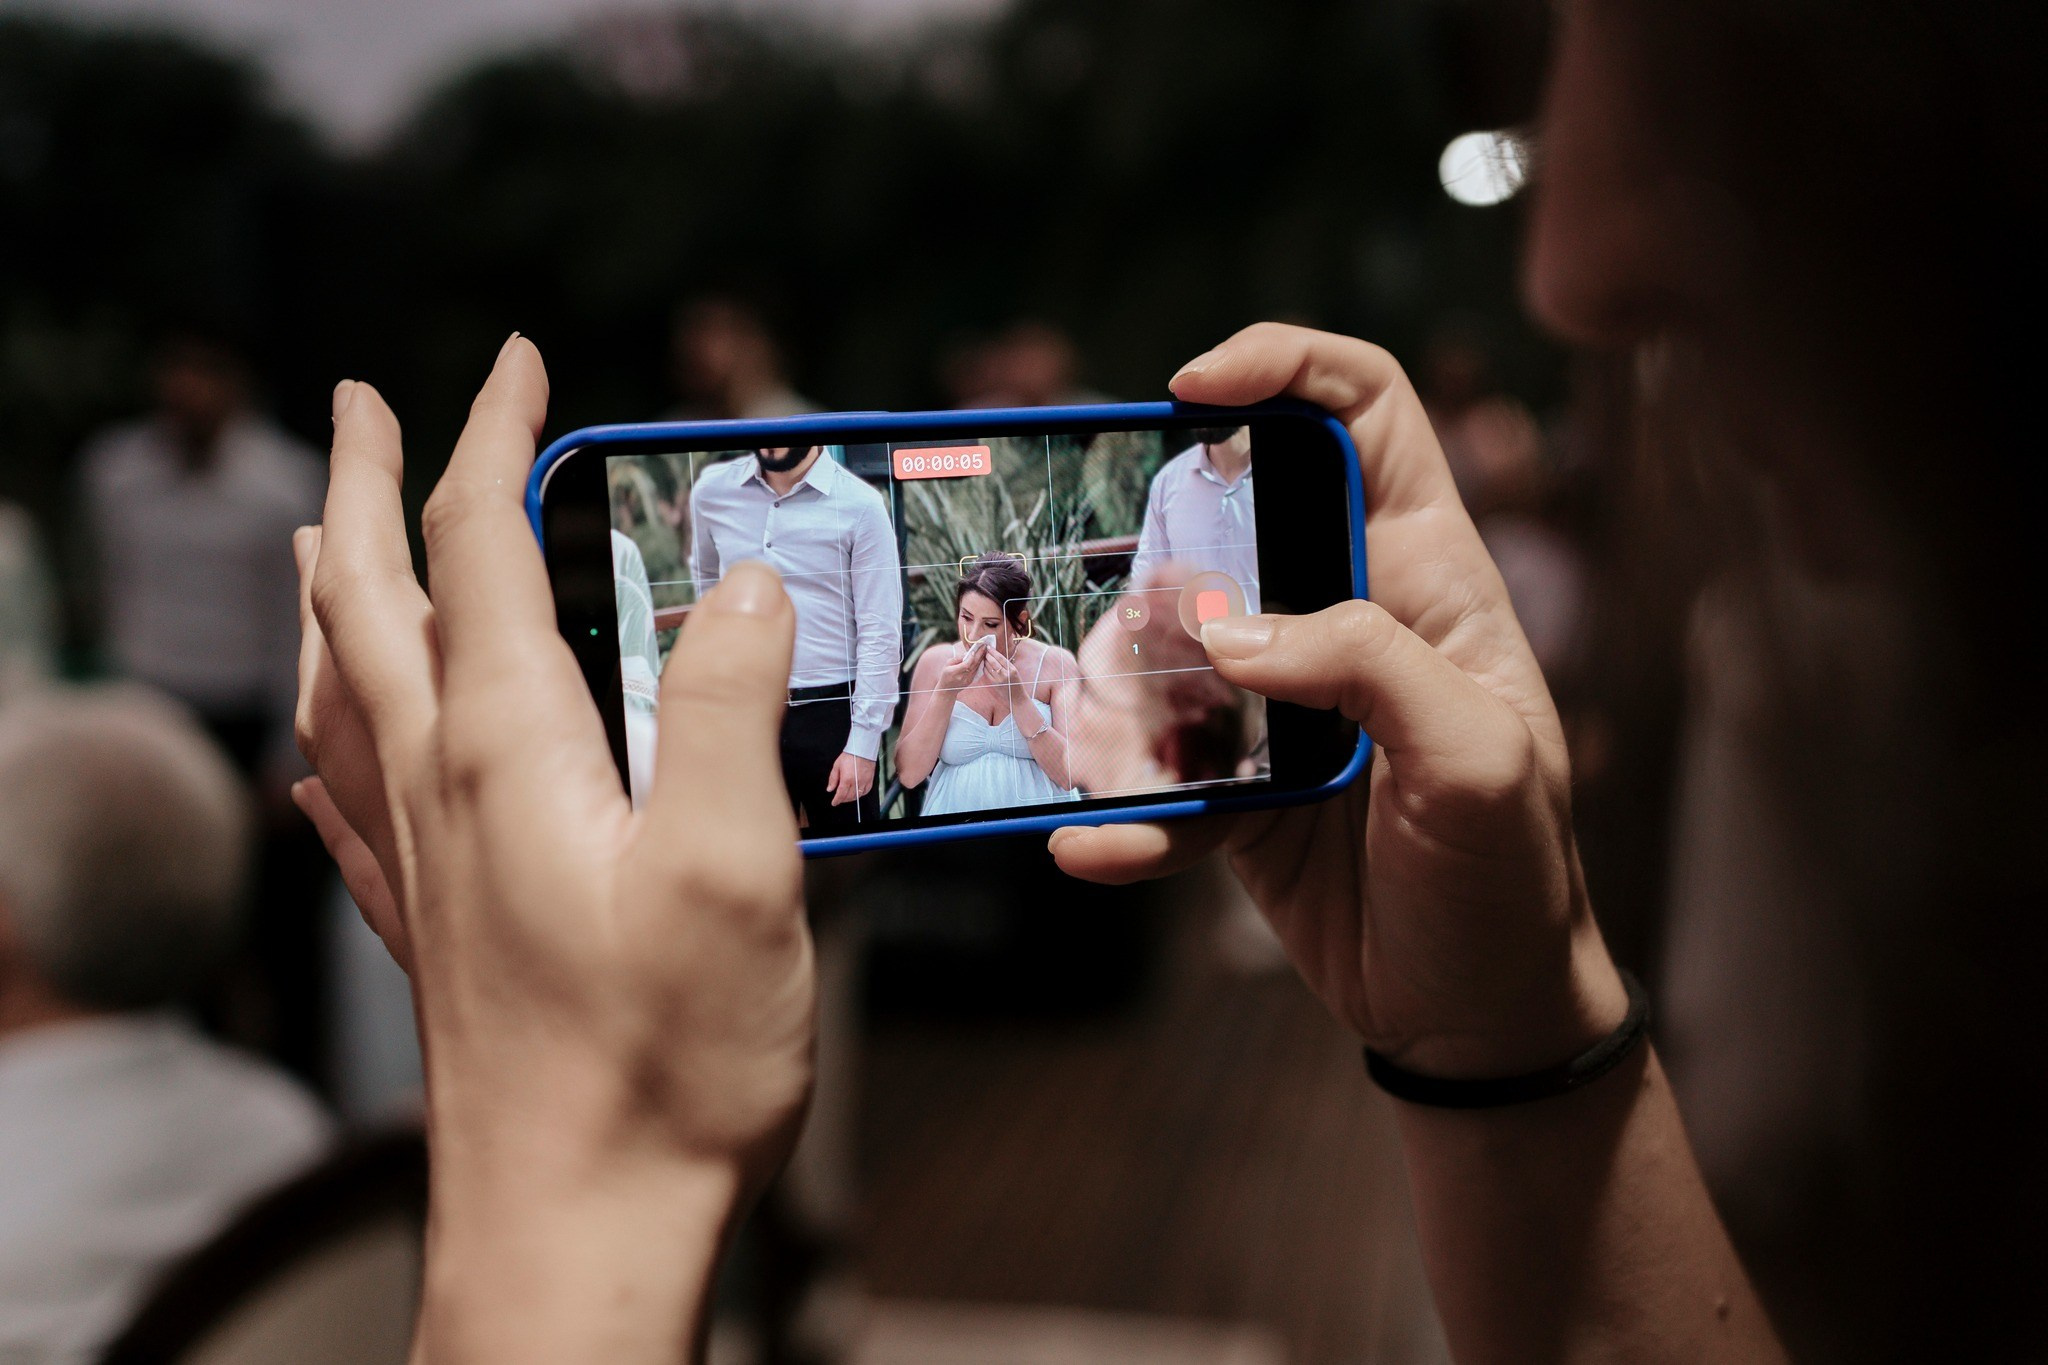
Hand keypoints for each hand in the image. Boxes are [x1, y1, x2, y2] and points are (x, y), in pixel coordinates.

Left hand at [291, 339, 814, 1359]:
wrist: (576, 1234)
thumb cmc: (662, 1066)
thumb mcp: (735, 870)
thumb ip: (736, 710)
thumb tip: (745, 585)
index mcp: (506, 749)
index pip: (474, 546)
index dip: (493, 437)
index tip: (517, 360)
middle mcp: (435, 789)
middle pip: (368, 596)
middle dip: (364, 482)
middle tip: (363, 402)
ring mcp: (418, 864)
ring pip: (339, 688)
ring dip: (333, 591)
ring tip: (330, 542)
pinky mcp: (431, 932)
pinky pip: (343, 800)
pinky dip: (330, 735)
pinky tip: (328, 746)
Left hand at [825, 751, 874, 805]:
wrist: (862, 750)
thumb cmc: (850, 756)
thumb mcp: (837, 766)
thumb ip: (833, 779)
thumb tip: (830, 789)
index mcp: (846, 779)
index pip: (841, 795)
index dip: (836, 800)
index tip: (834, 803)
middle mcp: (856, 782)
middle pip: (848, 797)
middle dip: (843, 800)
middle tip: (839, 799)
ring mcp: (864, 782)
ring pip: (857, 796)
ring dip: (851, 798)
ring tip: (847, 797)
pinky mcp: (870, 780)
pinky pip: (866, 792)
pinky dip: (860, 795)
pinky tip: (857, 793)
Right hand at [935, 639, 986, 691]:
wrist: (947, 689)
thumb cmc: (946, 674)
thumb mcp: (947, 664)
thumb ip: (957, 658)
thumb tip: (966, 653)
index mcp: (954, 672)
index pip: (966, 664)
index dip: (971, 657)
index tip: (974, 649)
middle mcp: (962, 676)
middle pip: (973, 665)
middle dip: (979, 654)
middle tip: (984, 646)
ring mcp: (967, 679)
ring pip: (976, 667)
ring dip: (981, 658)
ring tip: (984, 650)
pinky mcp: (970, 680)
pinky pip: (976, 671)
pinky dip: (979, 663)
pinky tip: (981, 658)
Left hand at [977, 643, 1029, 720]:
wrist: (1017, 698)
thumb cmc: (1016, 684)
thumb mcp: (1015, 672)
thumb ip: (1006, 665)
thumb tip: (996, 656)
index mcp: (1012, 669)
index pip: (1000, 657)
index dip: (993, 652)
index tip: (989, 647)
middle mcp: (1005, 674)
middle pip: (993, 661)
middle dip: (987, 655)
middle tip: (984, 651)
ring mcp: (999, 679)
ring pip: (989, 667)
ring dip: (985, 661)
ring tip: (984, 657)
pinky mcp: (994, 684)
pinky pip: (987, 674)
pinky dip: (985, 668)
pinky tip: (984, 666)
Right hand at [1052, 324, 1626, 1079]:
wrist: (1477, 1015)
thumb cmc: (1511, 875)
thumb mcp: (1478, 760)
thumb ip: (1370, 668)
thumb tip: (1231, 634)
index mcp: (1426, 578)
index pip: (1364, 414)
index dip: (1285, 367)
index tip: (1192, 386)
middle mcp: (1343, 620)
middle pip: (1235, 516)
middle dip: (1166, 531)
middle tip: (1124, 582)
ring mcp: (1280, 704)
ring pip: (1169, 643)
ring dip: (1123, 677)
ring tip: (1104, 729)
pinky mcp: (1235, 787)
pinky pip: (1152, 779)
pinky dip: (1119, 814)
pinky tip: (1094, 846)